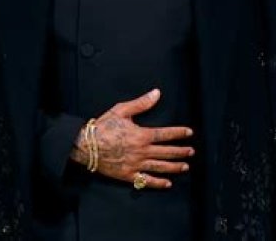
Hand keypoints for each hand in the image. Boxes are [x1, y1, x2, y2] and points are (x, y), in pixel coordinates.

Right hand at [71, 89, 194, 189]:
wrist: (85, 145)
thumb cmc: (103, 126)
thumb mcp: (121, 110)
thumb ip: (141, 103)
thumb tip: (157, 93)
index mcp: (141, 135)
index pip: (165, 134)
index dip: (179, 133)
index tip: (189, 133)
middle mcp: (141, 151)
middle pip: (166, 152)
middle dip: (180, 151)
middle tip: (191, 151)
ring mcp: (135, 165)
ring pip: (160, 167)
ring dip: (174, 167)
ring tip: (185, 167)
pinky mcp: (128, 175)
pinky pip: (146, 181)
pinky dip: (158, 183)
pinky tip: (167, 183)